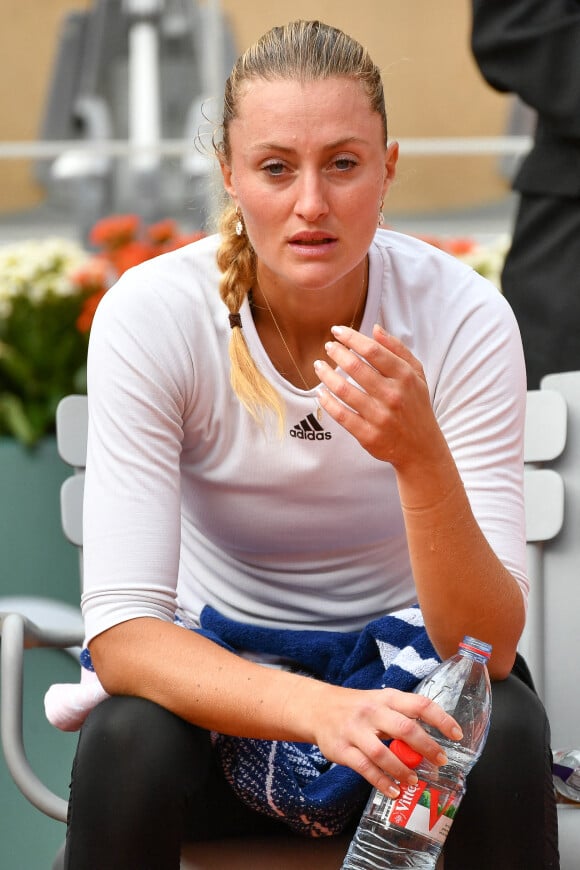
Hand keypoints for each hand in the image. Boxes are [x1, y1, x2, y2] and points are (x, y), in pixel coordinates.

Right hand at [309, 682, 461, 795]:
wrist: (318, 708)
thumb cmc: (358, 708)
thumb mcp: (381, 703)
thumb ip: (403, 717)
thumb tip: (432, 740)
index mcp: (386, 698)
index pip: (419, 704)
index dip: (441, 719)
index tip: (457, 734)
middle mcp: (371, 712)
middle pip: (404, 728)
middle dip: (426, 747)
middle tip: (440, 761)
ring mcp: (355, 730)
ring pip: (382, 752)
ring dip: (402, 769)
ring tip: (414, 780)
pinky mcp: (342, 749)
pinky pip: (364, 768)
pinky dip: (382, 782)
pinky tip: (394, 791)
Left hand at [314, 324, 444, 472]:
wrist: (422, 447)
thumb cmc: (416, 405)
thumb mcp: (416, 374)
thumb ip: (397, 349)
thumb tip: (375, 329)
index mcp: (405, 377)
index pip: (373, 351)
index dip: (351, 338)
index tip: (337, 331)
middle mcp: (393, 396)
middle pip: (355, 367)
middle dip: (336, 353)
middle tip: (328, 347)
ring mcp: (380, 417)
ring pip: (344, 390)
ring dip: (326, 375)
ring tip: (319, 366)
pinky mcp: (368, 435)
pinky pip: (341, 415)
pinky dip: (326, 402)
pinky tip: (320, 392)